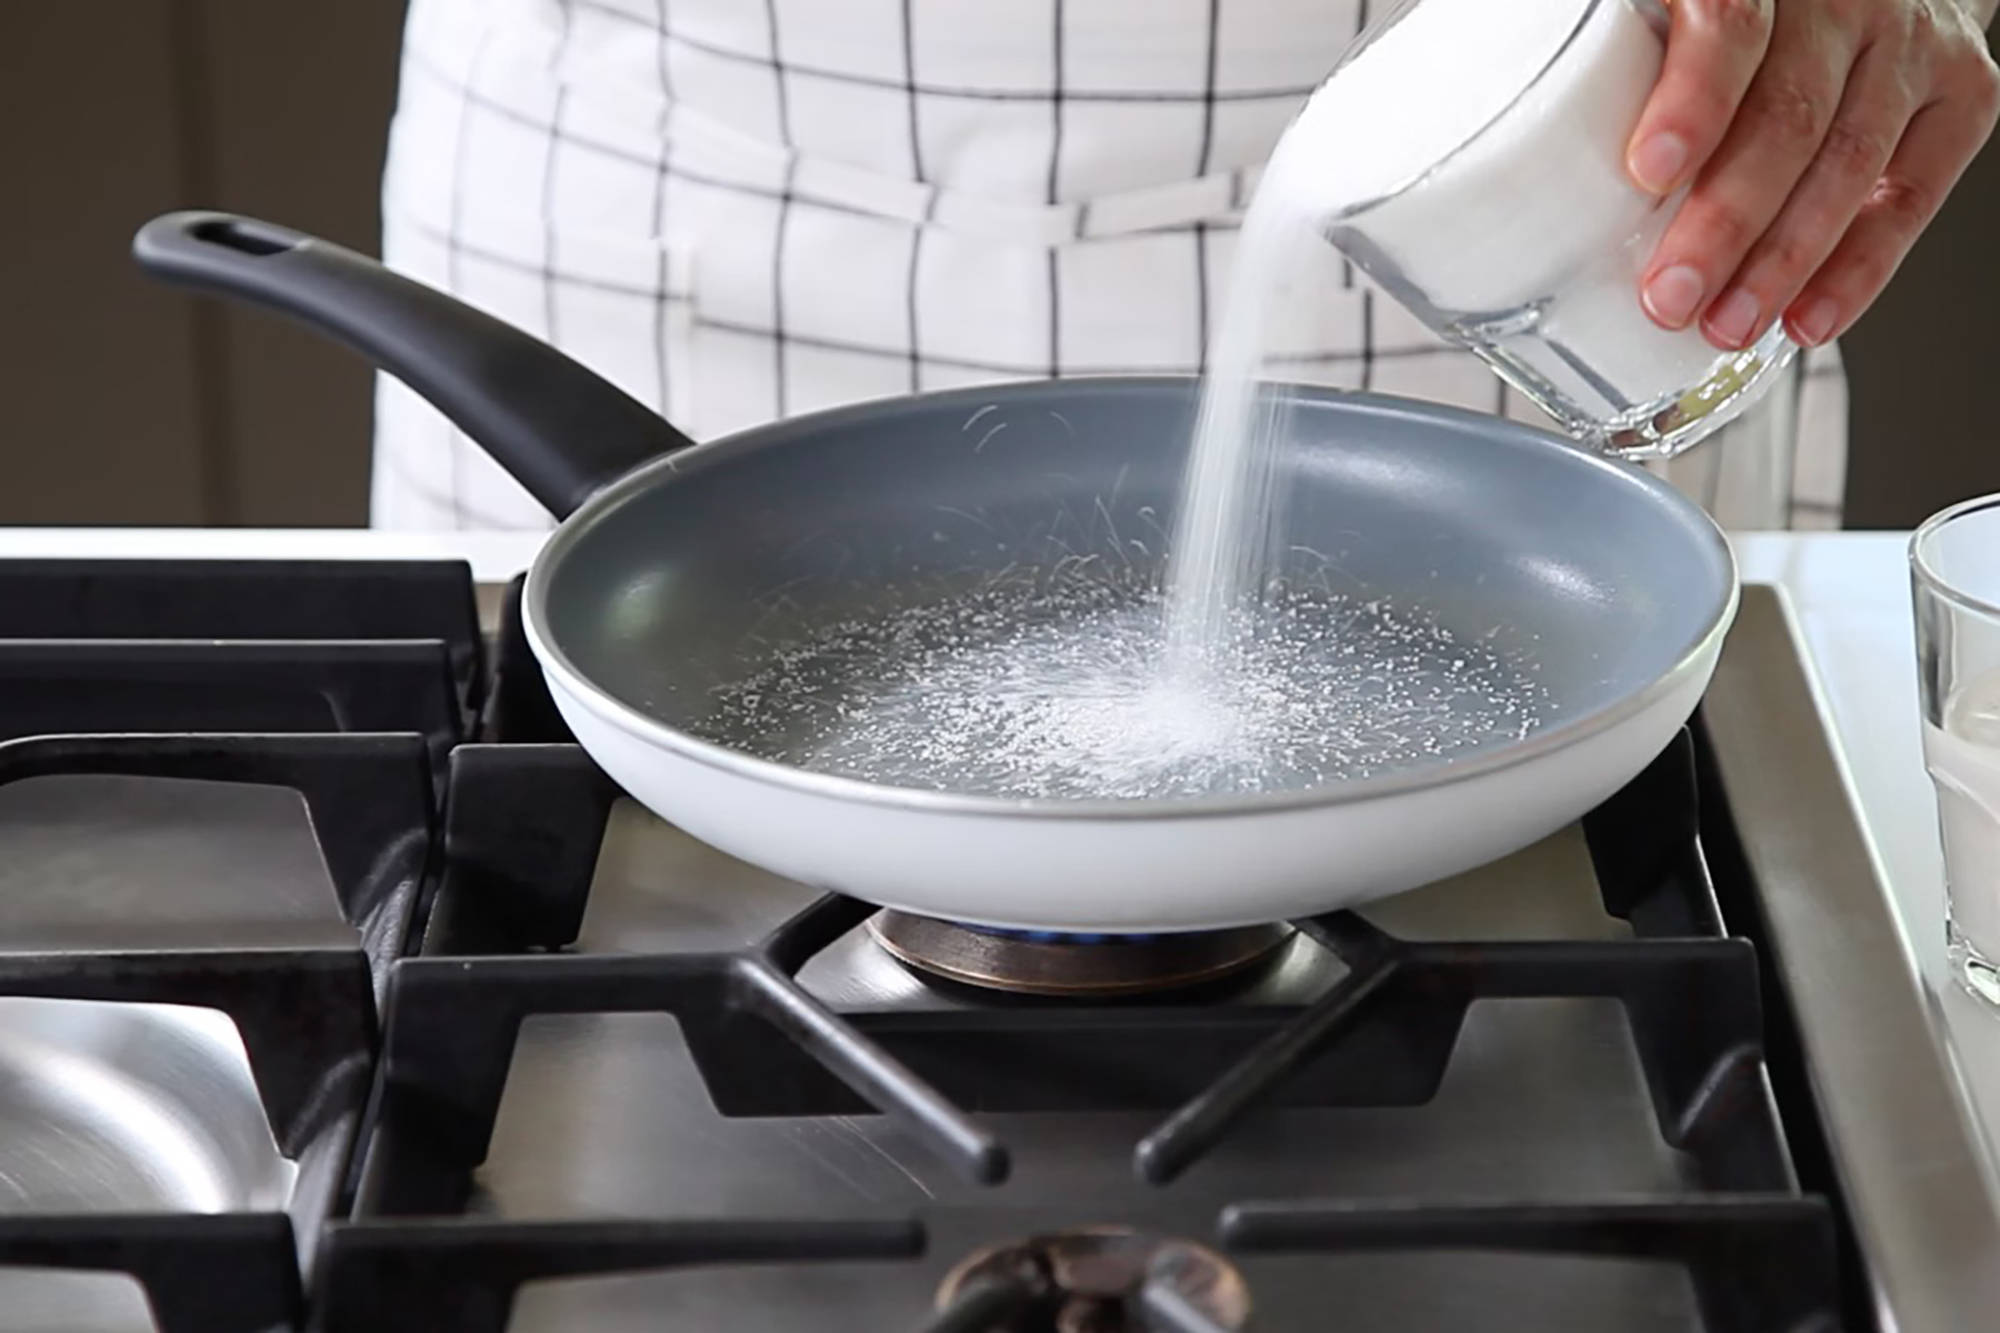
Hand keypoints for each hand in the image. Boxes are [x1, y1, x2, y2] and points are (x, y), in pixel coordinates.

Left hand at [1626, 0, 1999, 350]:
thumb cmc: (1744, 15)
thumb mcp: (1678, 14)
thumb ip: (1628, 55)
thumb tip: (1547, 154)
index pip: (1730, 22)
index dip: (1693, 99)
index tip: (1649, 172)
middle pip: (1788, 113)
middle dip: (1726, 221)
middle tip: (1672, 295)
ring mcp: (1909, 45)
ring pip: (1848, 163)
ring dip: (1782, 262)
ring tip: (1726, 324)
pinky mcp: (1960, 94)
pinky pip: (1909, 196)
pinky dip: (1857, 269)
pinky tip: (1805, 318)